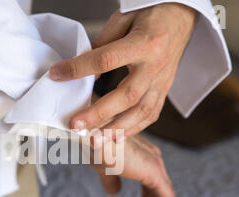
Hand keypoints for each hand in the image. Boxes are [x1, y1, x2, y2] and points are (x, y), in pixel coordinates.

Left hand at [50, 4, 196, 139]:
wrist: (181, 16)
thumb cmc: (151, 14)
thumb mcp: (123, 19)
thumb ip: (103, 44)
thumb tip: (84, 70)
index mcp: (145, 43)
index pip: (106, 60)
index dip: (79, 68)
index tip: (56, 74)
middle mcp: (155, 66)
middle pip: (126, 95)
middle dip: (99, 113)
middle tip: (76, 125)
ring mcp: (162, 81)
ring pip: (141, 111)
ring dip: (116, 129)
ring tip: (95, 141)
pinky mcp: (165, 89)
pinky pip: (151, 114)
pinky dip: (133, 128)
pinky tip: (117, 138)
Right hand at [91, 134, 174, 196]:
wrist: (94, 136)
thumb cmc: (94, 146)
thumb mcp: (102, 166)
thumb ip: (111, 179)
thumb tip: (115, 193)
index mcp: (142, 153)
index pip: (151, 177)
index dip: (148, 195)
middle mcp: (152, 157)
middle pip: (159, 186)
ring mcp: (155, 165)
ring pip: (164, 194)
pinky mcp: (154, 173)